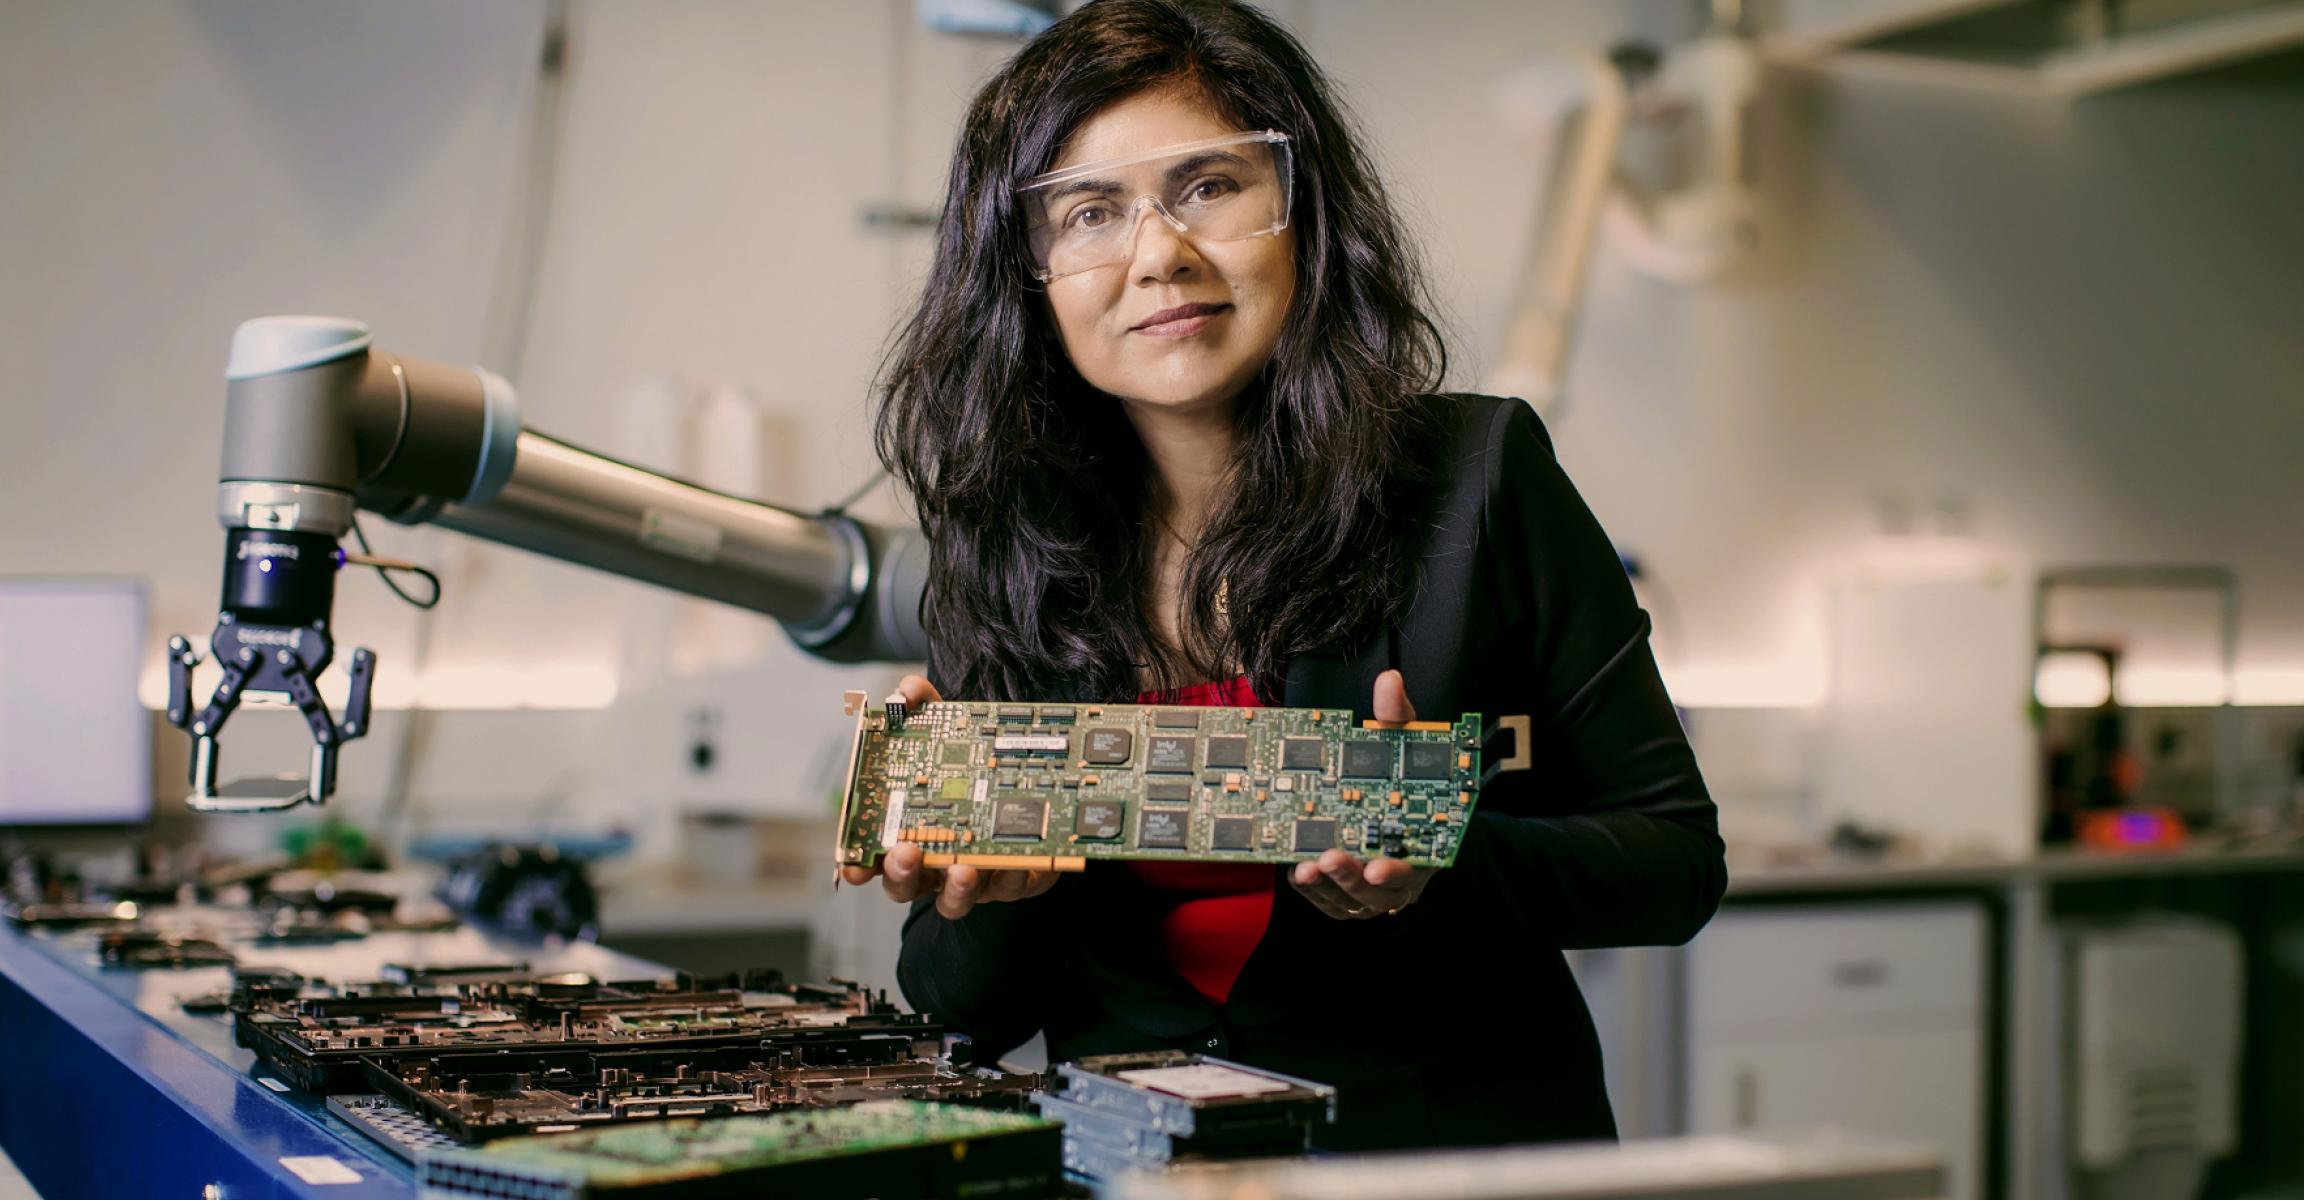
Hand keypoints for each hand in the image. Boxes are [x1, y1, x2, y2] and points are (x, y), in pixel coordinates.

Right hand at [838, 675, 1061, 918]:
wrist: (1034, 781)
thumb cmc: (976, 763)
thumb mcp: (951, 728)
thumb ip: (926, 708)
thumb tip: (906, 690)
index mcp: (908, 830)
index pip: (874, 856)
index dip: (859, 867)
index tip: (852, 868)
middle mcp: (934, 861)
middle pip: (906, 884)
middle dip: (902, 874)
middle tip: (905, 853)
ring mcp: (973, 876)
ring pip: (954, 899)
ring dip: (956, 889)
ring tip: (963, 869)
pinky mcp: (1013, 880)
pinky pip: (1010, 888)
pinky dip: (1011, 876)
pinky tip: (1016, 861)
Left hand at [1288, 669, 1436, 919]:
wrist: (1405, 818)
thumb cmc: (1403, 783)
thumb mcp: (1404, 745)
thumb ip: (1397, 718)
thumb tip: (1389, 681)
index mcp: (1423, 845)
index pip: (1413, 864)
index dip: (1396, 870)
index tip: (1377, 866)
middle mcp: (1400, 875)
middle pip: (1377, 891)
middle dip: (1351, 877)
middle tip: (1329, 859)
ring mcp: (1371, 890)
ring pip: (1349, 900)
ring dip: (1326, 887)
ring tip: (1305, 867)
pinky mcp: (1346, 896)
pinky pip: (1328, 901)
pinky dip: (1312, 890)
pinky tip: (1296, 869)